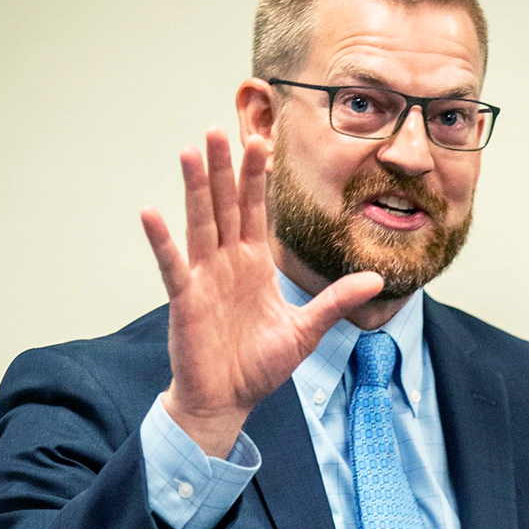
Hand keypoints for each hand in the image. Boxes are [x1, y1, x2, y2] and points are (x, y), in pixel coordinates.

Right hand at [141, 129, 382, 457]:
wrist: (229, 401)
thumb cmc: (260, 366)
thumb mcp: (307, 330)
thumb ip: (336, 300)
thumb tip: (377, 279)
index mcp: (254, 265)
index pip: (255, 211)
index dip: (257, 178)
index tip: (262, 142)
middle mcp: (227, 264)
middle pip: (225, 206)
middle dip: (225, 168)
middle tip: (221, 127)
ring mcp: (204, 279)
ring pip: (200, 224)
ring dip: (195, 188)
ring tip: (189, 150)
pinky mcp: (186, 300)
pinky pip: (173, 265)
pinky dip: (161, 240)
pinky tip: (151, 212)